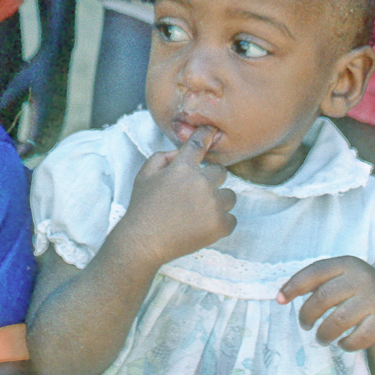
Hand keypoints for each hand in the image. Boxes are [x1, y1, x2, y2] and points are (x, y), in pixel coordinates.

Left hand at [0, 48, 67, 152]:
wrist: (55, 57)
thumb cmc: (36, 68)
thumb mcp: (19, 81)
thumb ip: (8, 97)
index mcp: (42, 112)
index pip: (32, 140)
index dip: (21, 151)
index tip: (10, 156)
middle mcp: (51, 116)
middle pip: (37, 144)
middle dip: (23, 151)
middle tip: (8, 154)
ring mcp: (56, 115)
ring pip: (42, 139)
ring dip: (29, 144)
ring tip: (13, 148)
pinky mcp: (56, 112)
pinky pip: (46, 131)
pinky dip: (34, 137)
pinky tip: (23, 136)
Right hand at [117, 130, 236, 268]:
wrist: (143, 242)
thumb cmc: (142, 207)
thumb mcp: (144, 174)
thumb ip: (163, 157)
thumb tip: (181, 152)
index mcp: (182, 168)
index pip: (199, 143)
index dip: (207, 134)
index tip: (212, 131)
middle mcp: (201, 183)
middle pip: (221, 171)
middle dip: (211, 179)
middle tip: (196, 193)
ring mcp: (213, 205)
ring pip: (230, 196)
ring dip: (218, 201)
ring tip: (199, 213)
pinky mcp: (220, 225)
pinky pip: (231, 219)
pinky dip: (221, 223)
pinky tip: (203, 226)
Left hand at [277, 257, 374, 351]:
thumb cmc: (357, 292)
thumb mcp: (341, 279)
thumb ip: (317, 283)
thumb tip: (283, 294)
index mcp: (346, 264)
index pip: (315, 272)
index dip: (294, 285)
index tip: (280, 300)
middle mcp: (361, 277)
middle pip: (323, 297)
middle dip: (307, 315)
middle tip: (305, 325)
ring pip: (339, 320)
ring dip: (324, 334)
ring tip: (321, 338)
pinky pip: (358, 338)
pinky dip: (346, 344)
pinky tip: (343, 343)